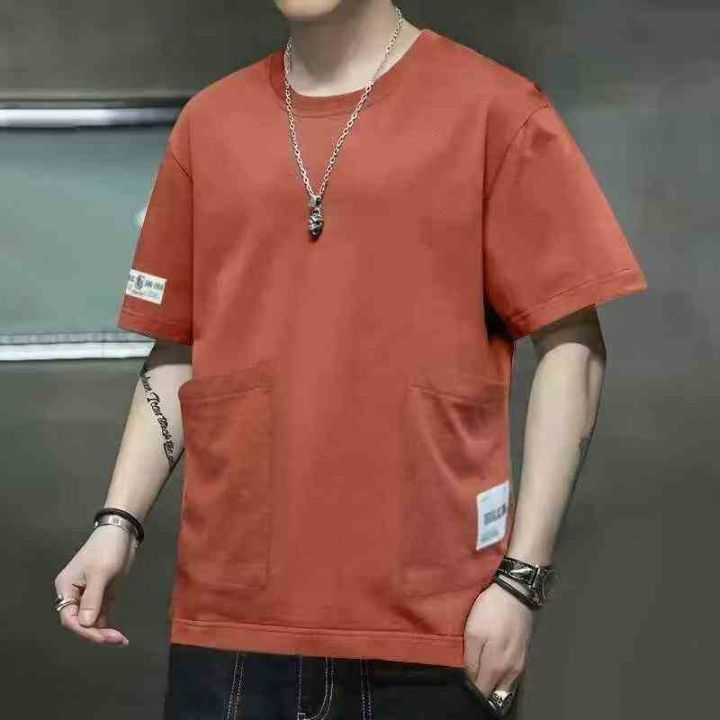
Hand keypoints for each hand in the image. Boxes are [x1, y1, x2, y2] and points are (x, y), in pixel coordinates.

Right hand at [53, 524, 137, 644]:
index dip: (84, 630)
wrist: (122, 533)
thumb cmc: (107, 549)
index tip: (102, 638)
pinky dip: (108, 625)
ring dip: (104, 632)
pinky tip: (118, 635)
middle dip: (96, 633)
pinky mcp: (102, 595)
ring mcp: (89, 596)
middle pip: (80, 622)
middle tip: (117, 640)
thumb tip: (85, 625)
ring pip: (91, 621)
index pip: (69, 617)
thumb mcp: (100, 573)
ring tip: (121, 640)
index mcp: (66, 588)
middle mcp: (74, 595)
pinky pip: (101, 615)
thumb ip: (92, 599)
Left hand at [463, 580, 533, 707]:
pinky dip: (501, 676)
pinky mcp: (523, 656)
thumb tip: (470, 680)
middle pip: (494, 692)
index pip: (482, 692)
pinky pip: (510, 676)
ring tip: (479, 672)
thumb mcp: (473, 633)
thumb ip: (471, 660)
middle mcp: (511, 672)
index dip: (470, 691)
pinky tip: (492, 665)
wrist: (515, 593)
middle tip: (469, 678)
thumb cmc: (490, 612)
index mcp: (495, 667)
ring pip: (504, 686)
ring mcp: (519, 665)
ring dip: (492, 684)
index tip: (461, 683)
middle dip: (482, 689)